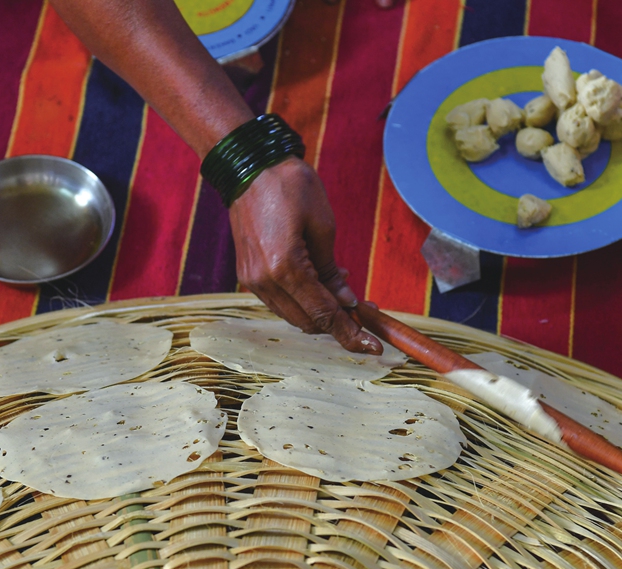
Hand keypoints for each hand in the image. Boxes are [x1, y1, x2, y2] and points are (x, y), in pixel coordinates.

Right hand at [229, 157, 383, 353]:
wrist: (249, 167)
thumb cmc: (289, 187)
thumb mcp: (323, 224)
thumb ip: (333, 271)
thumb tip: (346, 301)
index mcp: (286, 268)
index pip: (324, 314)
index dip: (351, 334)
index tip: (373, 349)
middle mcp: (264, 281)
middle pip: (308, 322)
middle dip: (338, 322)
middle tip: (365, 309)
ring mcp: (252, 280)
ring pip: (293, 315)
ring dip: (319, 310)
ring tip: (341, 287)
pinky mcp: (248, 274)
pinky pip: (280, 301)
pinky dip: (302, 299)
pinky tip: (318, 280)